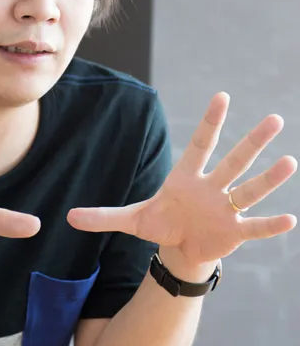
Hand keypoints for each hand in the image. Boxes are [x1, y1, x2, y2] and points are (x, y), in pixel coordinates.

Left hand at [67, 93, 296, 269]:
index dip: (211, 122)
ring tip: (289, 162)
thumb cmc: (162, 224)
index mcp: (187, 177)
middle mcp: (212, 187)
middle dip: (253, 141)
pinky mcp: (234, 232)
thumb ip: (103, 217)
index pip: (200, 144)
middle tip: (275, 119)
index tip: (222, 96)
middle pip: (234, 161)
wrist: (181, 249)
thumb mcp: (131, 221)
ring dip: (269, 178)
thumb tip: (68, 217)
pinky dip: (271, 224)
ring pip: (249, 189)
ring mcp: (225, 209)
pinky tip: (292, 218)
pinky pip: (255, 226)